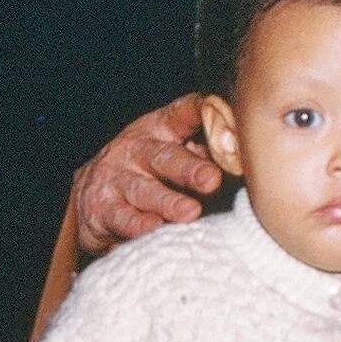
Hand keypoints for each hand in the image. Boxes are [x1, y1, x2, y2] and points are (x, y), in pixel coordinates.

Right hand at [72, 95, 225, 257]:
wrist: (92, 192)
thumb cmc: (147, 170)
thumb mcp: (172, 150)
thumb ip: (205, 151)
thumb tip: (248, 158)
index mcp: (160, 128)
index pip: (184, 112)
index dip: (206, 114)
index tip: (230, 127)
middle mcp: (135, 148)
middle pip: (165, 156)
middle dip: (190, 169)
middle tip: (212, 180)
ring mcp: (115, 177)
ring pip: (144, 190)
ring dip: (167, 202)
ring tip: (189, 212)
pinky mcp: (100, 207)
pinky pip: (121, 218)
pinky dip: (137, 225)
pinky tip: (153, 229)